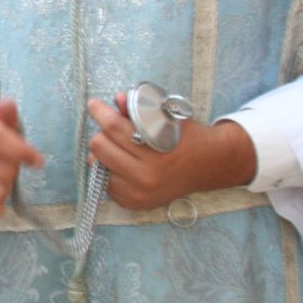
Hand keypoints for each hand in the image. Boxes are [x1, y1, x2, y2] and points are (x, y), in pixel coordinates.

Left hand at [89, 95, 254, 209]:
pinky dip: (110, 170)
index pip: (114, 128)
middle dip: (102, 134)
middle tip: (110, 130)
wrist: (208, 166)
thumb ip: (138, 108)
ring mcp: (138, 193)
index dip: (100, 112)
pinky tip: (123, 164)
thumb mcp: (166, 116)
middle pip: (100, 147)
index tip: (94, 104)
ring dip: (103, 153)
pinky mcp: (134, 203)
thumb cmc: (186, 137)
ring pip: (98, 165)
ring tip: (118, 147)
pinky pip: (106, 183)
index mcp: (156, 152)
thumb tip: (116, 99)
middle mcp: (146, 176)